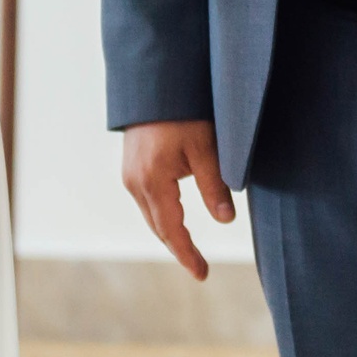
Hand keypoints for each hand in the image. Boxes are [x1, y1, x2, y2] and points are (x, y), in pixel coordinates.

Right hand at [121, 119, 234, 280]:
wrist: (154, 82)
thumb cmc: (183, 111)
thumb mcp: (205, 147)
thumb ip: (214, 185)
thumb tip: (226, 220)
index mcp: (152, 182)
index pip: (172, 231)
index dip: (187, 254)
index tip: (202, 274)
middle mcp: (135, 182)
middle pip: (158, 227)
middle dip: (178, 248)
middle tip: (199, 268)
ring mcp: (130, 174)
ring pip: (151, 214)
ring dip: (169, 232)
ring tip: (190, 249)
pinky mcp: (132, 165)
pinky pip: (147, 200)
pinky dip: (162, 214)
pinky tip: (176, 217)